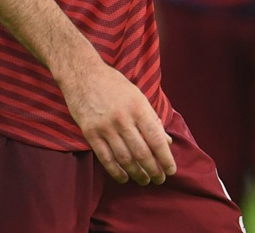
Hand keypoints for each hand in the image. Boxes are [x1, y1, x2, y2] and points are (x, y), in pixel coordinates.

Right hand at [57, 57, 175, 185]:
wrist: (82, 73)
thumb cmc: (113, 83)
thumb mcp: (137, 95)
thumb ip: (152, 118)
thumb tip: (166, 141)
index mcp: (138, 107)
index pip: (156, 139)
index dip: (165, 158)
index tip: (171, 170)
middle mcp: (123, 118)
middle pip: (142, 152)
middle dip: (153, 170)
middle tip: (159, 179)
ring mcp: (105, 126)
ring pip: (124, 158)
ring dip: (136, 173)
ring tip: (144, 180)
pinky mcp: (90, 132)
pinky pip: (105, 157)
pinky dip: (116, 171)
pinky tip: (124, 178)